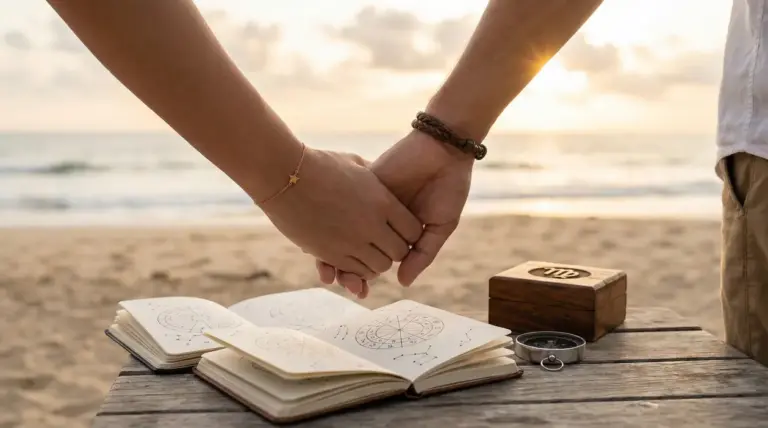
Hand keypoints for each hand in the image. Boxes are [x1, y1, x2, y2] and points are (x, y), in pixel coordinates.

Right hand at [259, 147, 423, 280]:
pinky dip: (357, 268)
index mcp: (383, 201)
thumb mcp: (355, 164)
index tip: (399, 229)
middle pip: (400, 252)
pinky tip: (350, 255)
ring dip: (375, 261)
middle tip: (383, 241)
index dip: (409, 232)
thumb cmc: (319, 165)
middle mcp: (372, 224)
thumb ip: (375, 176)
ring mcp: (351, 242)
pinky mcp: (331, 254)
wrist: (284, 176)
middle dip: (394, 249)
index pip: (414, 230)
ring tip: (366, 249)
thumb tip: (383, 180)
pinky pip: (356, 272)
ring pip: (380, 267)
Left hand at [316, 131, 473, 295]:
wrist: (444, 150)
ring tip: (330, 269)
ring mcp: (369, 202)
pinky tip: (324, 238)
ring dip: (334, 250)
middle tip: (341, 283)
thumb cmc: (449, 189)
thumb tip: (402, 283)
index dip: (364, 275)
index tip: (358, 290)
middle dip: (345, 268)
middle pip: (354, 247)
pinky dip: (333, 222)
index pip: (374, 257)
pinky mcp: (363, 184)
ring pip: (344, 230)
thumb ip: (422, 254)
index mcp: (397, 232)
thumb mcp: (440, 226)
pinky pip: (342, 206)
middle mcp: (379, 219)